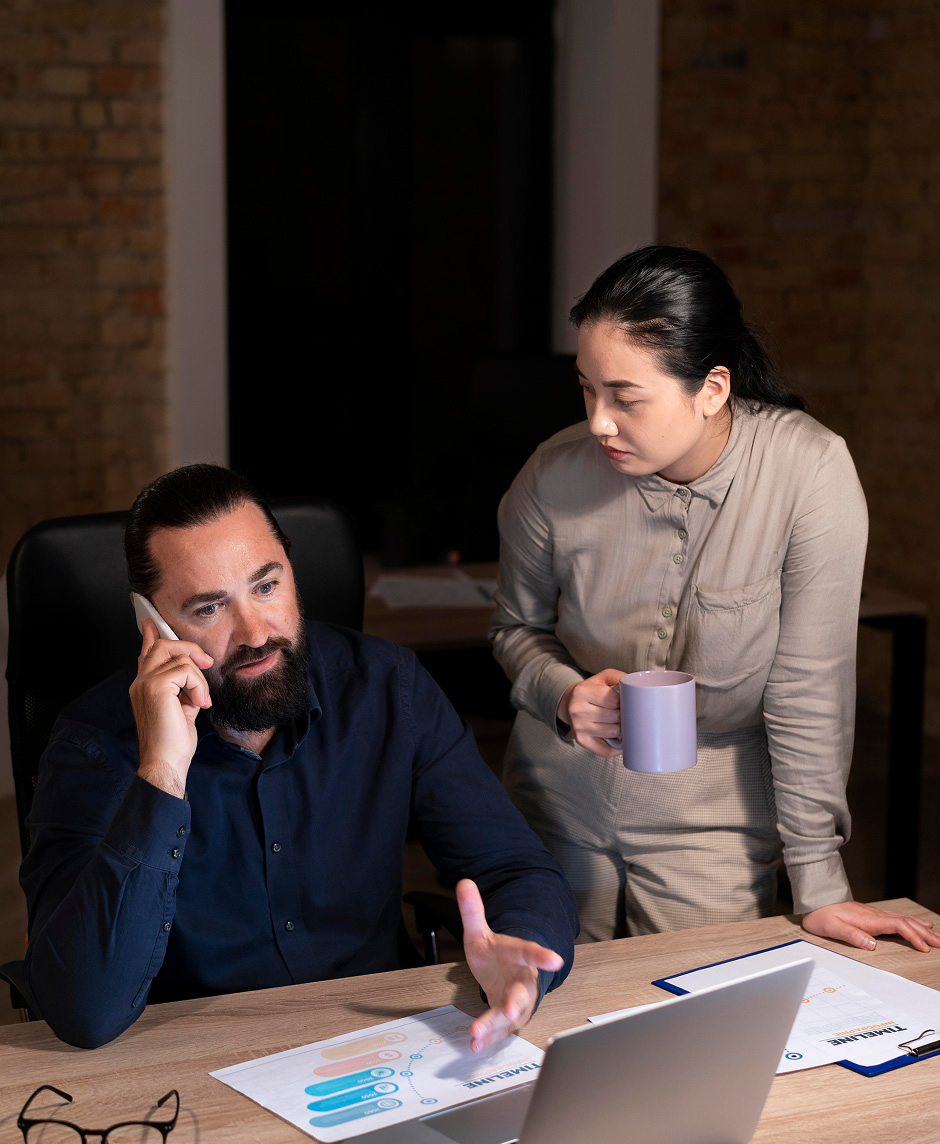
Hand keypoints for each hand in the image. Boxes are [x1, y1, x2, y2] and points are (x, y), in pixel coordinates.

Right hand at [129, 617, 213, 798]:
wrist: (165, 763)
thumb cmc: (173, 742)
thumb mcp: (181, 709)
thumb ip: (183, 689)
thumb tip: (194, 677)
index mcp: (144, 686)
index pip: (146, 653)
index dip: (151, 635)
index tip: (151, 621)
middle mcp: (140, 681)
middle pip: (163, 645)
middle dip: (189, 648)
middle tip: (206, 662)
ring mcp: (145, 683)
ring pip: (178, 656)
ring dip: (199, 677)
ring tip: (202, 699)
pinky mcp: (156, 687)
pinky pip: (186, 670)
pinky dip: (199, 686)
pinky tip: (199, 704)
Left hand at [457, 879, 563, 1051]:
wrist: (503, 976)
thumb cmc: (496, 955)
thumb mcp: (480, 932)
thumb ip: (473, 911)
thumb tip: (464, 883)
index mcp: (517, 955)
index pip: (529, 952)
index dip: (542, 956)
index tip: (555, 960)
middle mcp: (521, 981)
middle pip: (522, 993)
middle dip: (517, 1004)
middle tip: (513, 1013)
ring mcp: (515, 1002)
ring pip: (509, 1016)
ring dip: (496, 1026)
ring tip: (480, 1033)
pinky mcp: (506, 1020)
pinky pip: (498, 1030)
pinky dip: (487, 1036)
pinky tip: (475, 1043)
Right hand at [557, 668, 624, 757]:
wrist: (569, 702)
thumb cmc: (590, 690)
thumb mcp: (602, 678)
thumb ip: (618, 677)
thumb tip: (636, 687)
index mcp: (582, 692)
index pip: (613, 700)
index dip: (624, 702)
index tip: (625, 701)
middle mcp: (578, 710)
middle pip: (614, 717)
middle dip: (623, 715)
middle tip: (624, 712)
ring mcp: (579, 727)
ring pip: (612, 732)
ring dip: (621, 729)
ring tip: (620, 723)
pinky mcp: (581, 740)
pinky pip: (604, 750)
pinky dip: (616, 748)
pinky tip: (620, 741)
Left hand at [802, 901, 939, 952]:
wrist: (814, 901)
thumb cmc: (821, 915)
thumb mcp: (832, 927)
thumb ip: (851, 935)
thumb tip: (872, 944)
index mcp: (868, 919)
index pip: (897, 925)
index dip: (913, 936)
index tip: (924, 947)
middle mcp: (874, 915)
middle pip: (905, 922)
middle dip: (924, 933)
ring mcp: (874, 914)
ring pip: (903, 919)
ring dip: (920, 927)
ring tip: (935, 934)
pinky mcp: (871, 915)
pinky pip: (897, 918)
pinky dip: (911, 922)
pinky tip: (917, 924)